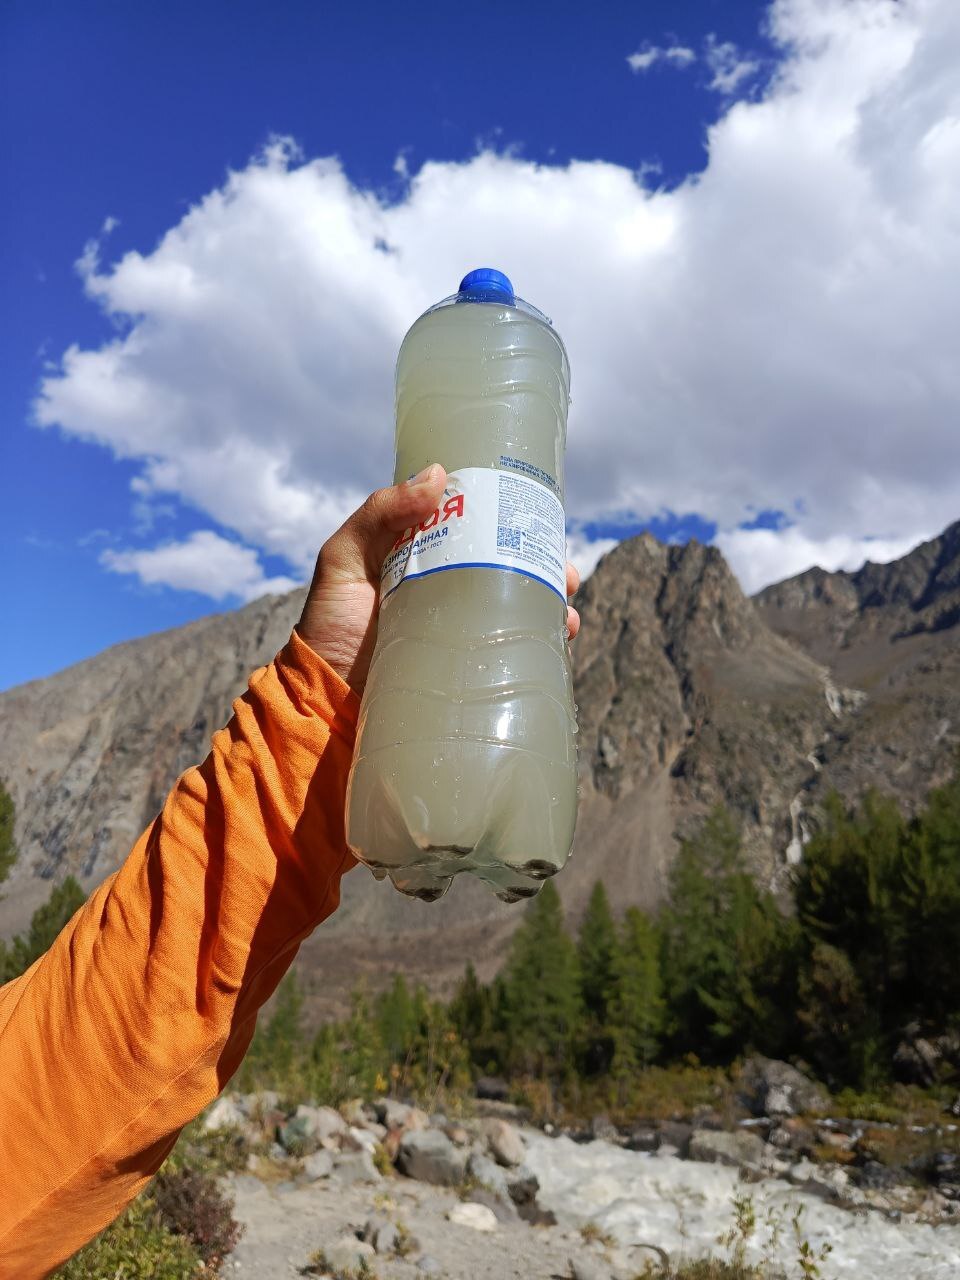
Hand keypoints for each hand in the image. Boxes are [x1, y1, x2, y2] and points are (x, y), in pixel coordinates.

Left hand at [297, 464, 581, 693]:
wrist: (324, 700)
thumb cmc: (327, 625)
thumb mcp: (343, 557)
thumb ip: (380, 513)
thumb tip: (439, 474)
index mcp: (424, 555)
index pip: (477, 527)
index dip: (512, 519)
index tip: (541, 514)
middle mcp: (448, 588)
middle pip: (509, 567)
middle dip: (546, 566)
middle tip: (565, 571)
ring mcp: (460, 629)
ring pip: (519, 608)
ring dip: (552, 605)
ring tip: (567, 612)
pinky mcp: (467, 668)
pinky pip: (512, 652)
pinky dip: (541, 645)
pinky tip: (557, 642)